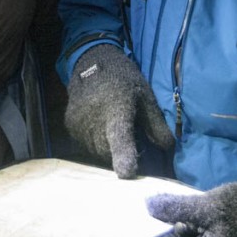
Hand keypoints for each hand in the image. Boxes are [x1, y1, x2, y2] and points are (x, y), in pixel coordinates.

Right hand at [64, 43, 174, 177]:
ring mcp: (79, 123)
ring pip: (97, 151)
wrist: (93, 62)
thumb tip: (167, 148)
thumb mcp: (146, 97)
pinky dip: (95, 141)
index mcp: (118, 110)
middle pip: (109, 152)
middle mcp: (94, 119)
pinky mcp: (69, 125)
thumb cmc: (124, 81)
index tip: (126, 173)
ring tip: (112, 124)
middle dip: (121, 151)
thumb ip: (156, 125)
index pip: (120, 137)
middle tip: (128, 133)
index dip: (123, 156)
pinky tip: (100, 124)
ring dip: (107, 147)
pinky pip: (86, 145)